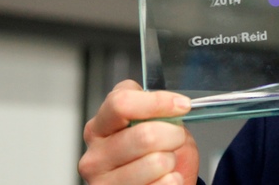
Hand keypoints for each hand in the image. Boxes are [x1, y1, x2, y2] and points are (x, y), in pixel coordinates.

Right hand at [78, 80, 199, 184]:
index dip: (158, 101)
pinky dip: (174, 180)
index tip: (182, 105)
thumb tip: (177, 105)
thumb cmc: (155, 153)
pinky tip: (162, 179)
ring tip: (165, 163)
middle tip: (176, 139)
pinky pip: (165, 183)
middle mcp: (96, 154)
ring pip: (157, 162)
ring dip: (172, 161)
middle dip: (174, 135)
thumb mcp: (156, 125)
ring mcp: (103, 182)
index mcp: (101, 126)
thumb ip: (157, 111)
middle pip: (145, 135)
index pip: (121, 103)